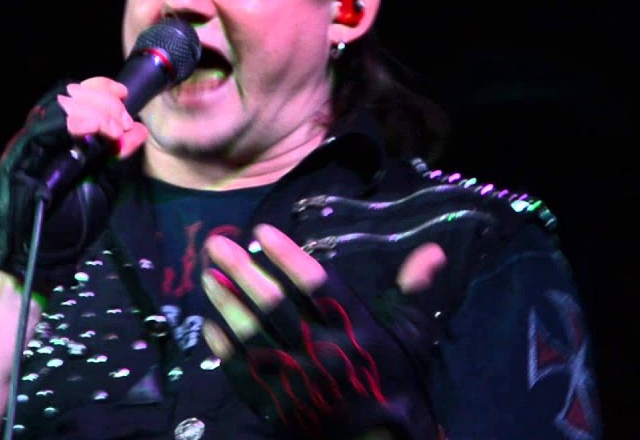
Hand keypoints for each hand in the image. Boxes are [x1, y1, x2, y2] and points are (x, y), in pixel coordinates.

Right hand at [0, 78, 146, 295]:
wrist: (43, 257)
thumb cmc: (71, 225)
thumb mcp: (104, 186)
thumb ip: (117, 158)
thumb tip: (138, 131)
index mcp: (59, 140)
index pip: (74, 97)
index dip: (99, 89)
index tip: (123, 96)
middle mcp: (41, 138)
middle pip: (68, 95)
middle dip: (103, 102)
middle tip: (123, 123)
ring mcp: (27, 146)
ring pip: (58, 106)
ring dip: (93, 110)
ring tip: (113, 129)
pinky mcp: (18, 158)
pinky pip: (44, 128)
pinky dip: (74, 122)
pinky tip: (94, 130)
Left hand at [201, 224, 446, 439]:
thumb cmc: (393, 382)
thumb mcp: (411, 338)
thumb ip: (413, 293)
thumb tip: (431, 250)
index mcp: (356, 331)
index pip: (316, 285)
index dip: (287, 256)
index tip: (262, 232)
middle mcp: (323, 353)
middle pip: (275, 305)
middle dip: (242, 271)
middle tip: (217, 244)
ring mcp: (296, 381)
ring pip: (253, 335)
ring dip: (227, 303)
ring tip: (208, 277)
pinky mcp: (277, 405)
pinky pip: (243, 372)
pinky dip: (224, 348)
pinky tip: (210, 324)